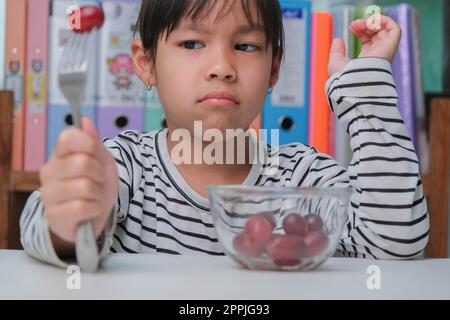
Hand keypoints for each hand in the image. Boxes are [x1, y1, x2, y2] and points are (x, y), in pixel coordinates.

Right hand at [40, 117, 118, 243]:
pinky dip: (95, 208)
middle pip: (83, 162)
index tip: (95, 156)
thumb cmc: (95, 186)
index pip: (69, 137)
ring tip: (94, 197)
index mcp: (60, 154)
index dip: (89, 145)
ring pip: (85, 186)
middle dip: (100, 174)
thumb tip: (85, 120)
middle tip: (97, 181)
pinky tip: (90, 209)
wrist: (91, 217)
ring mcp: (48, 194)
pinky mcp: (54, 216)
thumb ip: (94, 142)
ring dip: (99, 194)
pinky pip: (83, 207)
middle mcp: (49, 171)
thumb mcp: (102, 162)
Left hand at [328, 15, 401, 75]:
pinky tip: (371, 22)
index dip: (361, 30)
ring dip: (372, 22)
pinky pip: (395, 29)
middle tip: (353, 25)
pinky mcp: (391, 47)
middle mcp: (377, 55)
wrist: (352, 82)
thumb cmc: (343, 77)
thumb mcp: (336, 61)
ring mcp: (385, 50)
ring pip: (385, 29)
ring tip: (359, 23)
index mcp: (366, 59)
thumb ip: (336, 50)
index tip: (351, 27)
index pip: (368, 39)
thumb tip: (338, 39)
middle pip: (376, 33)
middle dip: (364, 24)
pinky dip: (385, 21)